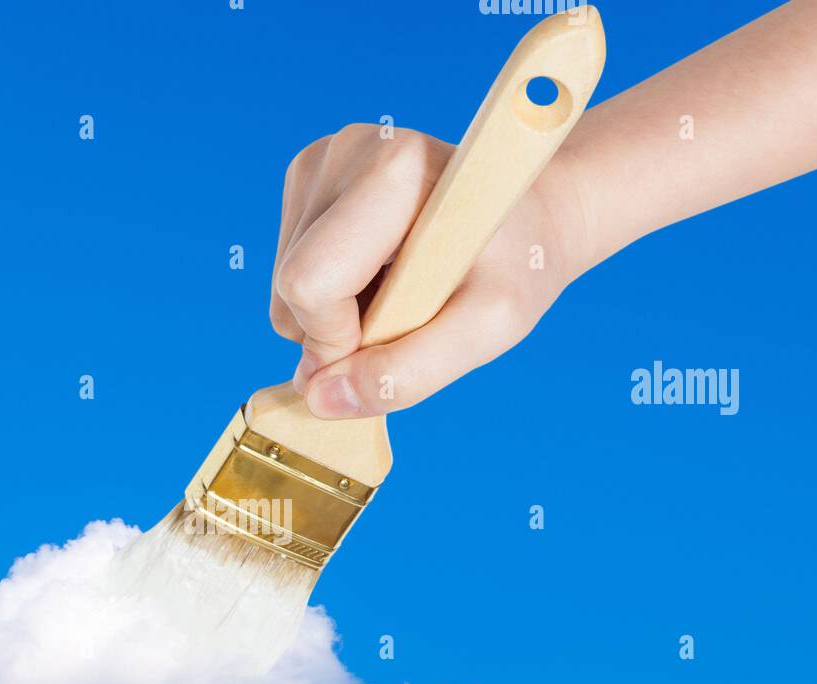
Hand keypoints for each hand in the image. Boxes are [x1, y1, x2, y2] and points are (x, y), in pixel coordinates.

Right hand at [270, 123, 590, 418]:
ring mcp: (320, 161)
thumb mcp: (487, 330)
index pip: (309, 283)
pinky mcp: (309, 178)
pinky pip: (289, 272)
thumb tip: (318, 399)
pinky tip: (379, 277)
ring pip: (284, 287)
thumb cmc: (517, 267)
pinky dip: (330, 297)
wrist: (533, 217)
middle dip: (338, 331)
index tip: (396, 335)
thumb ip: (407, 373)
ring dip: (336, 317)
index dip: (339, 339)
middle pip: (290, 287)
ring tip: (399, 294)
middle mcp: (345, 150)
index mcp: (392, 170)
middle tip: (407, 316)